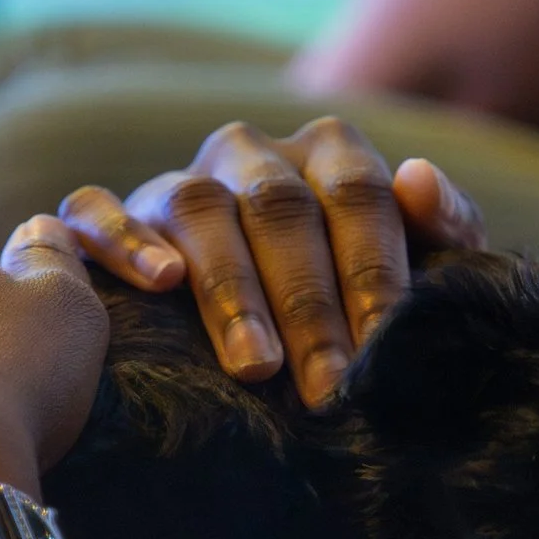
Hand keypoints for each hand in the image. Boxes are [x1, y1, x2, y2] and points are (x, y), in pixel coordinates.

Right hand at [49, 117, 485, 407]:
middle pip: (281, 209)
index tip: (384, 349)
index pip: (359, 196)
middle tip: (326, 387)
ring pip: (199, 209)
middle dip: (308, 304)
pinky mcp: (112, 209)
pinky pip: (99, 208)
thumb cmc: (346, 289)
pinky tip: (158, 284)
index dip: (372, 272)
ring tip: (255, 366)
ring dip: (231, 289)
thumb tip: (418, 178)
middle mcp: (250, 152)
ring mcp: (179, 178)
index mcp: (328, 152)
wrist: (249, 311)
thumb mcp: (409, 257)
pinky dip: (124, 240)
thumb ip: (440, 223)